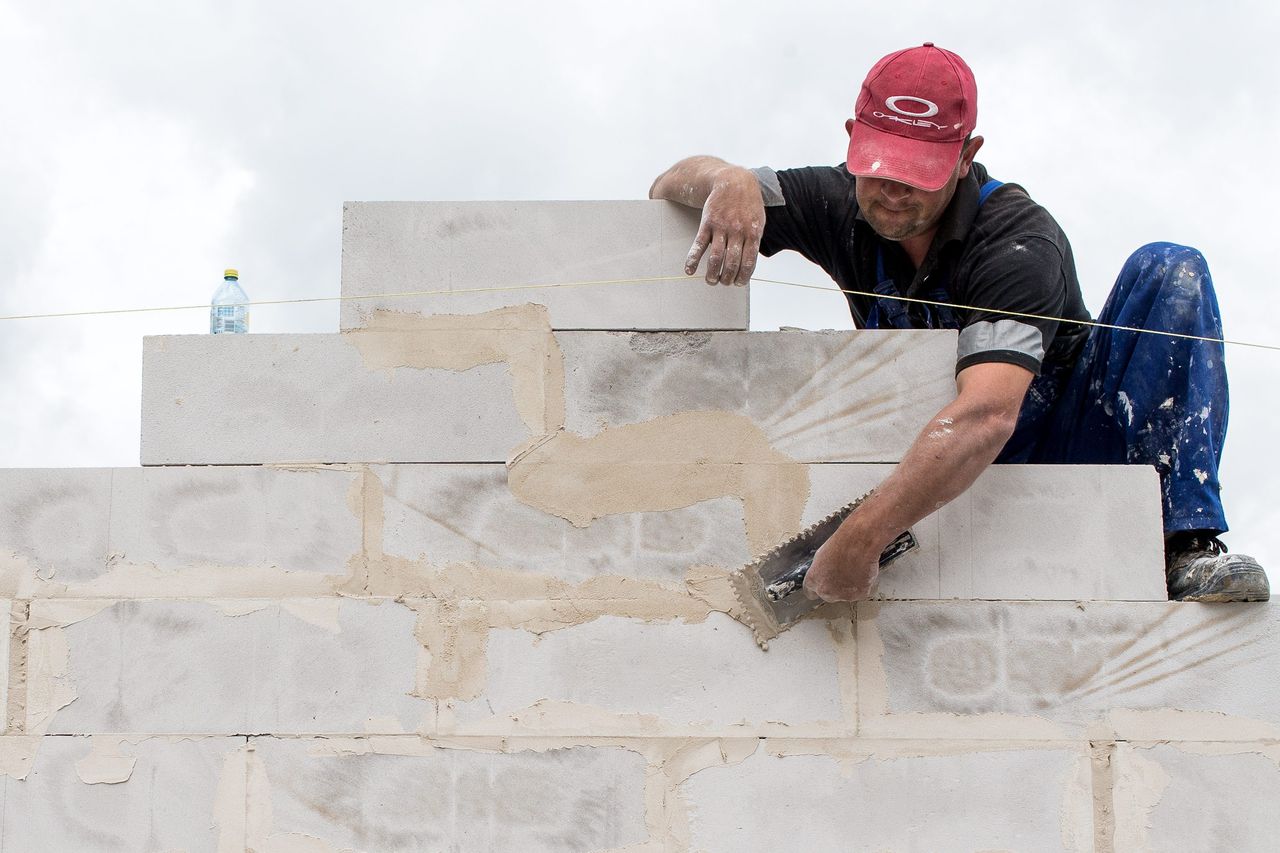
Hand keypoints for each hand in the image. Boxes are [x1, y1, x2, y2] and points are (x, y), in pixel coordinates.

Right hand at [685, 171, 763, 285]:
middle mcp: (737, 232)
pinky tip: (689, 269)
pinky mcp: (708, 223)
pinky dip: (693, 259)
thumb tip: (749, 263)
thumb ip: (754, 240)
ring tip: (711, 281)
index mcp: (752, 233)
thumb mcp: (758, 220)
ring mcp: (722, 227)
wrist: (734, 181)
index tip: (738, 283)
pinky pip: (699, 244)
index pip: (748, 262)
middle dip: (727, 278)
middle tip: (723, 283)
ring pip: (716, 257)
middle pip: (732, 263)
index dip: (742, 276)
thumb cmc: (748, 203)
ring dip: (712, 273)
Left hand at [803, 534, 878, 602]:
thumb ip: (819, 571)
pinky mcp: (859, 595)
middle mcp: (825, 591)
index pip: (810, 592)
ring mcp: (842, 595)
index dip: (818, 587)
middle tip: (842, 574)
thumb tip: (822, 574)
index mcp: (813, 580)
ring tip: (854, 570)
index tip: (823, 584)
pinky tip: (863, 573)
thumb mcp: (821, 555)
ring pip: (844, 595)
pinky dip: (862, 586)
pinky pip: (859, 593)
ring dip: (848, 588)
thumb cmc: (841, 544)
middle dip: (833, 587)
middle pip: (827, 595)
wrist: (860, 544)